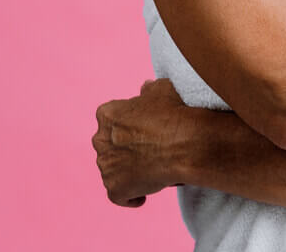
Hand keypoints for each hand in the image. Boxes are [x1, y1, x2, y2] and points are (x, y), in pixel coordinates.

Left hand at [92, 78, 188, 206]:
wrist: (185, 144)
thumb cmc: (175, 113)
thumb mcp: (163, 89)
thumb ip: (149, 90)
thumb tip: (144, 88)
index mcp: (107, 114)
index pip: (111, 119)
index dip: (127, 125)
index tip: (142, 130)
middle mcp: (100, 140)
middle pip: (109, 145)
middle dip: (123, 148)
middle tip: (147, 151)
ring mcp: (106, 166)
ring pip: (112, 170)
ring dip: (126, 171)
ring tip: (150, 172)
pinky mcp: (114, 189)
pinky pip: (119, 195)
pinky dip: (130, 196)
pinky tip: (142, 196)